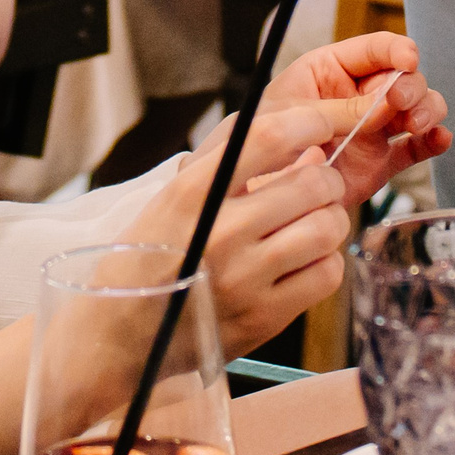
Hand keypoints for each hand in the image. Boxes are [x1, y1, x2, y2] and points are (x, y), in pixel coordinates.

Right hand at [128, 102, 355, 355]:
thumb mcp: (176, 195)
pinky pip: (326, 275)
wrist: (123, 331)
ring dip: (331, 219)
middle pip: (311, 184)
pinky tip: (305, 260)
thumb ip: (236, 162)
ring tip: (314, 222)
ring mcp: (244, 278)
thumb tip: (308, 144)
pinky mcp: (264, 317)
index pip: (268, 138)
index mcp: (192, 192)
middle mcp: (220, 232)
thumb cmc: (152, 253)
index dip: (308, 122)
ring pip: (326, 229)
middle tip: (320, 183)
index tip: (320, 124)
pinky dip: (326, 261)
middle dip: (327, 178)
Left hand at [260, 33, 452, 205]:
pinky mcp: (383, 161)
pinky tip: (439, 140)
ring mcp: (375, 128)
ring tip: (417, 123)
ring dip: (427, 110)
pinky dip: (433, 143)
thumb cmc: (261, 140)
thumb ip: (337, 109)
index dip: (396, 49)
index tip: (408, 58)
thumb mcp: (291, 115)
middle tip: (401, 100)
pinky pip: (416, 148)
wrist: (258, 191)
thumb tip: (381, 104)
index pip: (374, 49)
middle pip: (404, 77)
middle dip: (411, 84)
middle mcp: (360, 94)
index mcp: (332, 69)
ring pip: (418, 108)